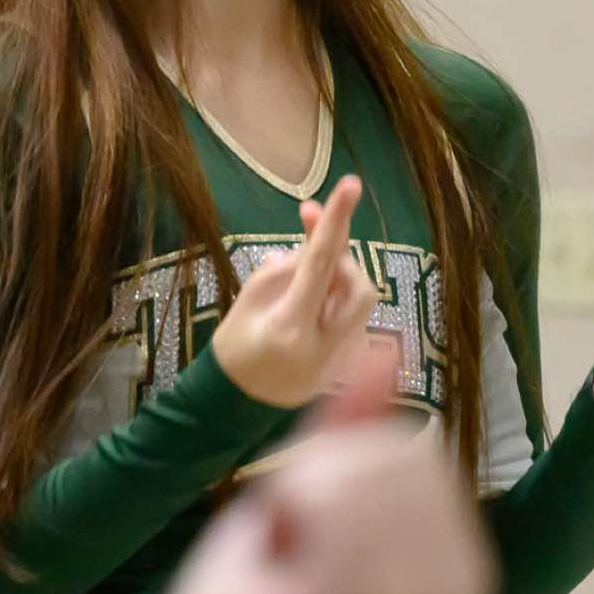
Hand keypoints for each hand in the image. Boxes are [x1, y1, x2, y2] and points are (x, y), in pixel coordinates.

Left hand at [156, 347, 495, 593]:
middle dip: (323, 478)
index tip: (308, 523)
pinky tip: (289, 573)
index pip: (409, 451)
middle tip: (294, 545)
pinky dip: (299, 520)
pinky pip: (339, 502)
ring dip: (305, 500)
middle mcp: (462, 579)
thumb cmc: (256, 588)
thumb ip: (353, 429)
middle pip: (392, 454)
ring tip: (291, 562)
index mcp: (456, 555)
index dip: (340, 465)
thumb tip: (386, 350)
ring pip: (365, 472)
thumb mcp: (308, 493)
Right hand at [210, 176, 377, 408]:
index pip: (321, 264)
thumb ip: (283, 269)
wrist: (238, 408)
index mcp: (291, 328)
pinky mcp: (350, 363)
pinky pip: (352, 315)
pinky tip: (309, 301)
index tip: (351, 184)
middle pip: (356, 283)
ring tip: (300, 272)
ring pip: (358, 298)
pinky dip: (335, 297)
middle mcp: (325, 346)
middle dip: (338, 254)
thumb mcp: (247, 303)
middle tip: (308, 217)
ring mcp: (343, 359)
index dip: (336, 221)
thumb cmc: (235, 351)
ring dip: (336, 275)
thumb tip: (316, 237)